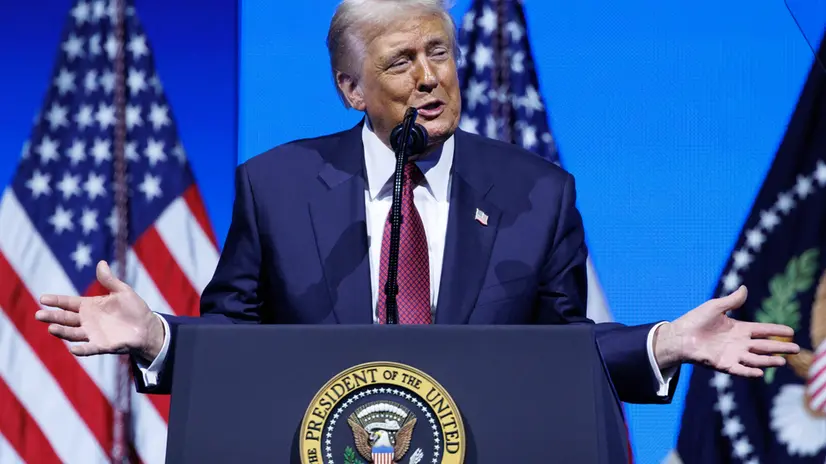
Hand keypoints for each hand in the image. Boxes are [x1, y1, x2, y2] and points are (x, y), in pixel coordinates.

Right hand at [35, 260, 164, 361]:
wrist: (148, 327)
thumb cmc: (134, 308)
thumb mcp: (122, 291)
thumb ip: (109, 280)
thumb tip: (101, 263)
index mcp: (90, 306)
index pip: (68, 303)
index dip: (56, 301)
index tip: (42, 298)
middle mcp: (87, 321)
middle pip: (65, 319)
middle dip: (52, 317)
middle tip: (39, 314)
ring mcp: (93, 334)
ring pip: (73, 333)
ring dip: (62, 332)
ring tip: (51, 328)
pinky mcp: (102, 346)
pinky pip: (90, 349)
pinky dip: (81, 350)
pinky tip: (73, 349)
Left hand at [654, 285, 799, 376]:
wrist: (679, 335)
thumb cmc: (695, 320)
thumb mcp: (715, 307)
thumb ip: (732, 301)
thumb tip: (745, 288)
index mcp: (739, 329)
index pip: (762, 330)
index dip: (776, 330)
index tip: (791, 332)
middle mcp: (738, 343)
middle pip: (764, 346)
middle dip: (779, 347)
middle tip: (795, 349)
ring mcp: (732, 354)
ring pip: (755, 359)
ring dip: (768, 361)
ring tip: (782, 362)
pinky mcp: (722, 364)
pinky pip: (739, 369)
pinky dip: (749, 371)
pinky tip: (759, 372)